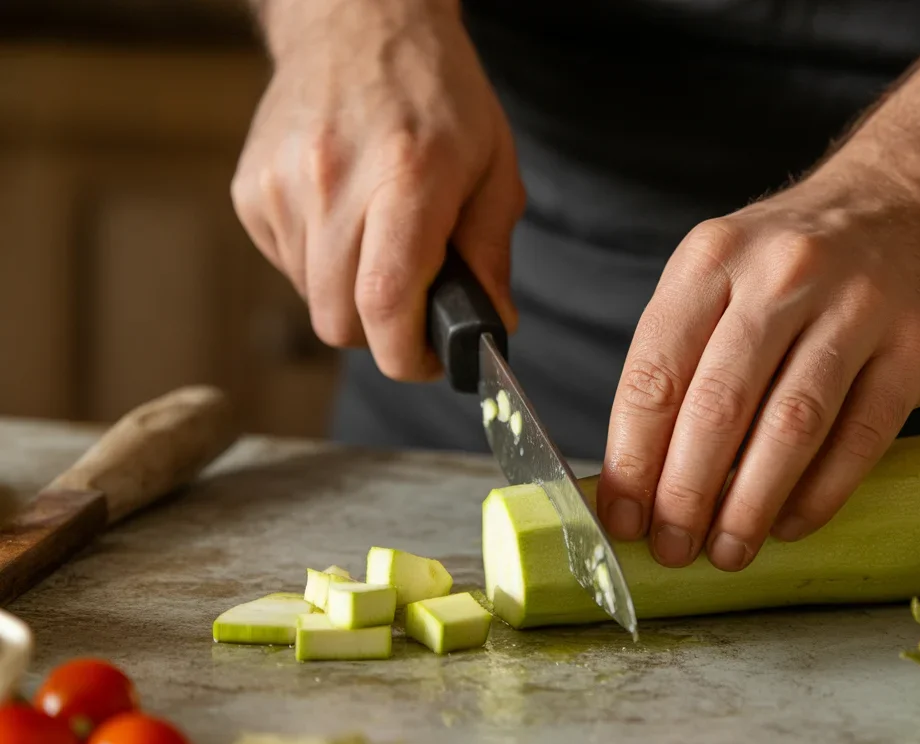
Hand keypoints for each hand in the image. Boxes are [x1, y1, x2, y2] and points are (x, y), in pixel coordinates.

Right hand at [231, 0, 522, 379]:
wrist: (357, 20)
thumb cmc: (436, 92)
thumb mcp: (494, 165)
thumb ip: (492, 252)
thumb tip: (492, 325)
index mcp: (406, 177)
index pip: (385, 302)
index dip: (406, 355)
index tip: (428, 360)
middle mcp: (333, 182)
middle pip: (339, 320)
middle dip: (379, 333)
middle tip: (411, 310)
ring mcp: (282, 185)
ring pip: (311, 300)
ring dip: (349, 297)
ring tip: (378, 245)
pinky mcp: (250, 188)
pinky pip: (286, 266)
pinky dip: (318, 266)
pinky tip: (344, 222)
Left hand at [597, 164, 919, 570]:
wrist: (905, 210)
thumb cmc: (788, 269)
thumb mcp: (718, 279)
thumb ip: (679, 361)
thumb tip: (633, 478)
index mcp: (711, 260)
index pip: (656, 372)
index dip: (633, 457)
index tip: (623, 518)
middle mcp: (782, 274)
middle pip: (719, 404)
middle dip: (687, 492)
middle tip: (673, 548)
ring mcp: (857, 305)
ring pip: (792, 424)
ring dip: (750, 503)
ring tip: (727, 551)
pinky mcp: (916, 345)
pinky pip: (861, 436)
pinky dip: (819, 493)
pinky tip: (790, 525)